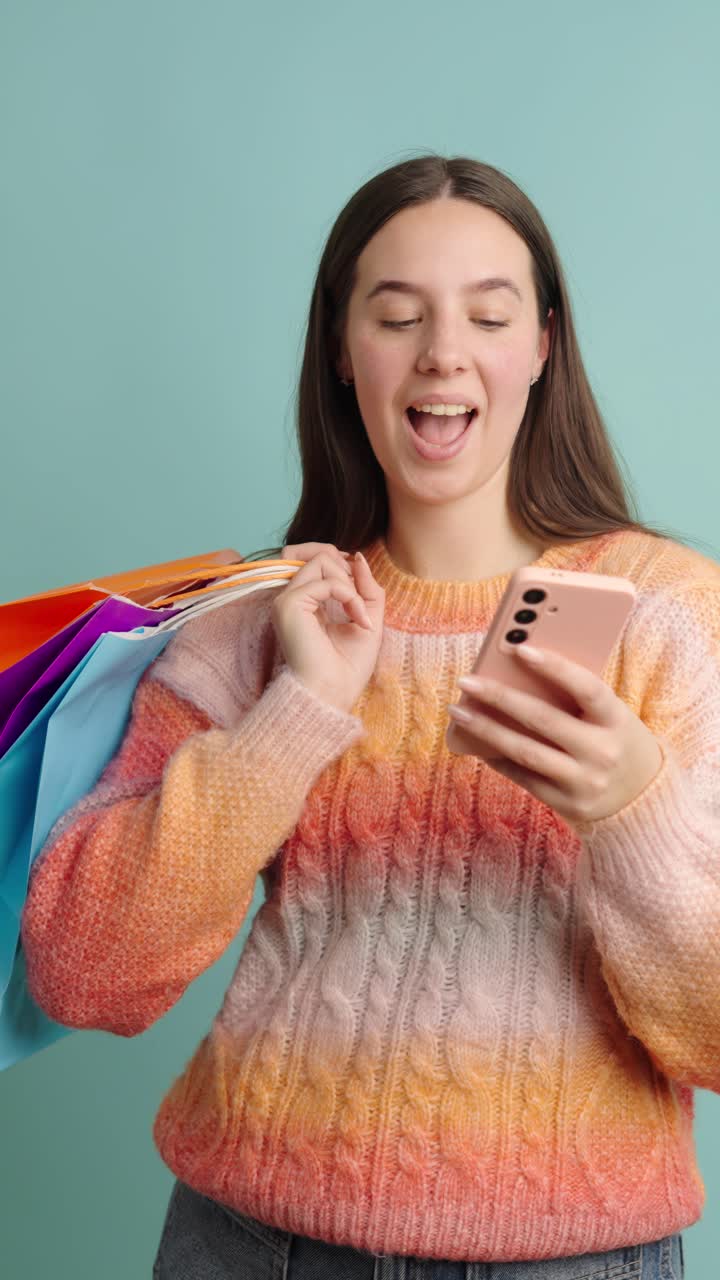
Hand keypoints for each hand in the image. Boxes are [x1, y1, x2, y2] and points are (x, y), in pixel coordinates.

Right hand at [272, 541, 384, 714]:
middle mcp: (292, 598)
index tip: (361, 594)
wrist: (334, 694)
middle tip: (359, 600)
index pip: (318, 559)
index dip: (344, 565)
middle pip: (317, 552)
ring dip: (350, 583)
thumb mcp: (367, 617)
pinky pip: (325, 582)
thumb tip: (357, 555)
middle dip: (346, 568)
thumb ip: (365, 586)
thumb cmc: (348, 667)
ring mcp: (287, 600)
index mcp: (306, 602)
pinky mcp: (289, 605)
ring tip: (359, 612)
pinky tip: (358, 620)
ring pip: (321, 560)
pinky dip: (349, 596)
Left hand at [447, 644, 663, 828]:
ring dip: (486, 730)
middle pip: (544, 720)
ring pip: (525, 752)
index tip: (520, 649)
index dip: (556, 667)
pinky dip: (496, 756)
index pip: (587, 688)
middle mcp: (602, 752)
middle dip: (500, 698)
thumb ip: (576, 698)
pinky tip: (475, 741)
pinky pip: (523, 777)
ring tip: (459, 712)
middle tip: (467, 682)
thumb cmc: (615, 740)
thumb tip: (518, 672)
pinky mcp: (567, 804)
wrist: (642, 800)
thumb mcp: (610, 716)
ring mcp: (584, 781)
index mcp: (617, 720)